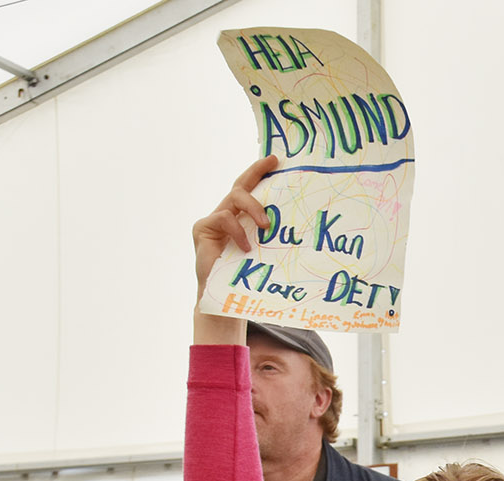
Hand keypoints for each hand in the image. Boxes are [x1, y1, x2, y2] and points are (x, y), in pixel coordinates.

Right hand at [192, 154, 282, 295]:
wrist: (223, 299)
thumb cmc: (245, 277)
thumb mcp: (263, 252)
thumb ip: (270, 236)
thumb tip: (301, 225)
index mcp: (240, 219)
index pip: (249, 189)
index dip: (259, 172)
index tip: (274, 159)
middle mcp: (226, 214)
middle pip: (240, 185)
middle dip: (256, 171)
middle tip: (273, 164)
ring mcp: (213, 220)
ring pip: (234, 197)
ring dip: (254, 208)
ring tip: (266, 226)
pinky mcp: (202, 228)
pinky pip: (224, 218)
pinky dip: (238, 230)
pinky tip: (245, 247)